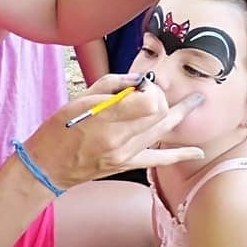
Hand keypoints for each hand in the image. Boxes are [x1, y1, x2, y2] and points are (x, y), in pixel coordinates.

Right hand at [25, 74, 205, 188]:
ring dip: (178, 113)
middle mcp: (119, 139)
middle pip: (160, 115)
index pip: (148, 102)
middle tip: (151, 92)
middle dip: (161, 98)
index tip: (140, 86)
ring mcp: (125, 155)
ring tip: (195, 101)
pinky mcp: (127, 165)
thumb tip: (138, 80)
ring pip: (163, 131)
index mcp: (105, 119)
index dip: (150, 89)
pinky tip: (197, 153)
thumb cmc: (58, 129)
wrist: (48, 166)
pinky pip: (159, 160)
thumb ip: (111, 85)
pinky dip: (179, 154)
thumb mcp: (79, 98)